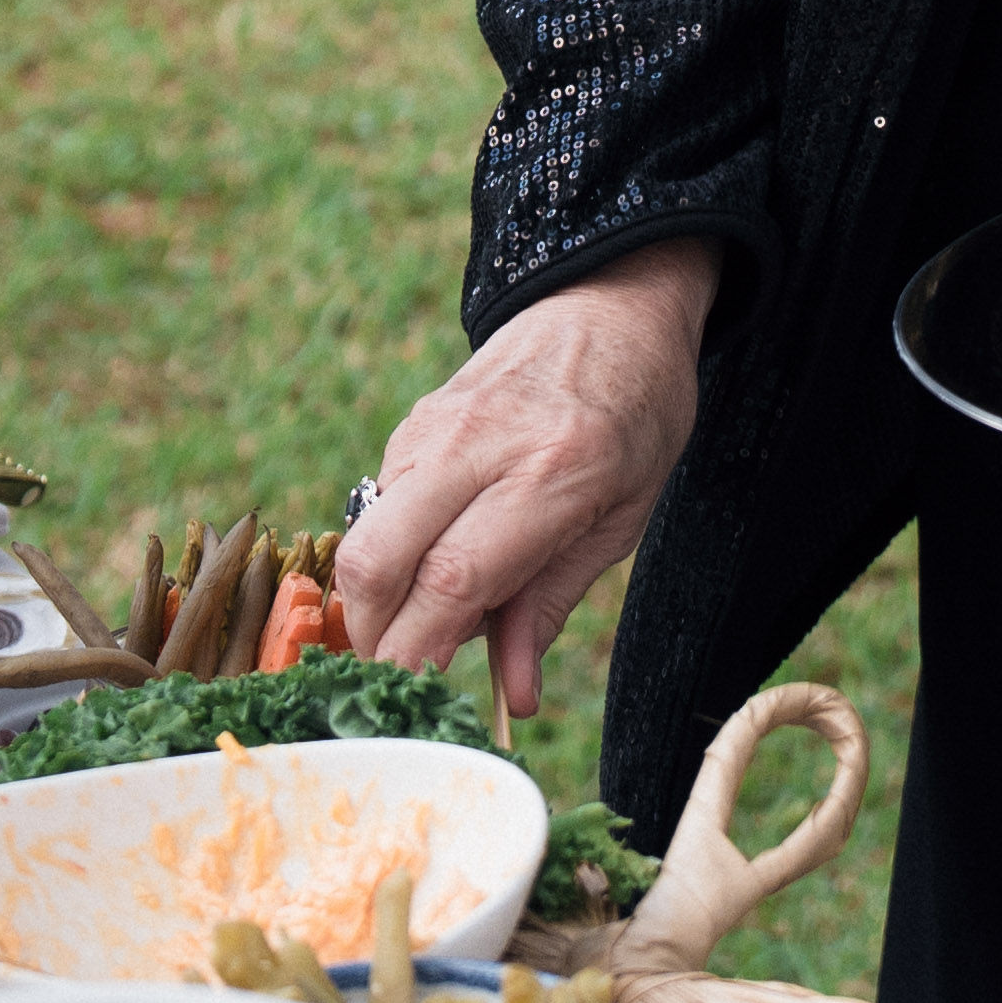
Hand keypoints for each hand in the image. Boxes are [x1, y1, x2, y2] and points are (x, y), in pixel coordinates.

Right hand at [331, 242, 724, 724]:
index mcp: (553, 472)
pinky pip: (378, 507)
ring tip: (434, 617)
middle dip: (373, 636)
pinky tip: (438, 558)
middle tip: (406, 673)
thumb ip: (553, 605)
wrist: (609, 304)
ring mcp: (433, 428)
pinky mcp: (411, 423)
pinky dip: (393, 554)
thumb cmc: (637, 415)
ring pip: (364, 537)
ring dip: (379, 599)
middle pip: (376, 561)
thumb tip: (512, 697)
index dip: (420, 650)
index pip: (454, 578)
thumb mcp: (622, 518)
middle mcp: (478, 445)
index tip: (418, 699)